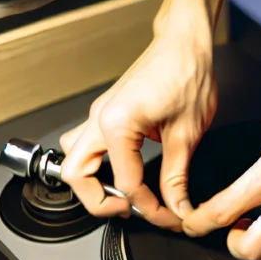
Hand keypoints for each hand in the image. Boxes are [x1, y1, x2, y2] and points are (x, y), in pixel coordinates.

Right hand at [59, 13, 216, 228]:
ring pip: (73, 159)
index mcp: (116, 124)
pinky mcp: (106, 113)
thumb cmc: (186, 73)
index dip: (148, 208)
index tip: (168, 216)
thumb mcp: (187, 134)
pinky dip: (99, 164)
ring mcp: (98, 115)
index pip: (124, 182)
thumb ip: (176, 177)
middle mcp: (99, 119)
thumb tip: (176, 207)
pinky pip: (87, 145)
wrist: (185, 43)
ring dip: (92, 182)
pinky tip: (125, 170)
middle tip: (132, 209)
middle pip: (75, 175)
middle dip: (100, 201)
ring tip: (123, 193)